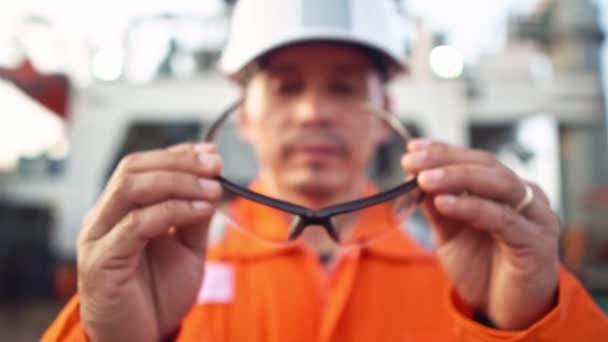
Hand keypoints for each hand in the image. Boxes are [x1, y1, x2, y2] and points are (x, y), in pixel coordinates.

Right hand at [77, 143, 222, 340]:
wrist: (141, 337)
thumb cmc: (159, 293)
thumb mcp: (186, 248)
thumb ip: (194, 216)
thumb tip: (213, 182)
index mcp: (122, 209)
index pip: (143, 165)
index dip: (178, 155)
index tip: (212, 153)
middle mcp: (104, 217)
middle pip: (133, 169)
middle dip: (179, 162)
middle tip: (215, 166)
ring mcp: (98, 236)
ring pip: (131, 188)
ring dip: (178, 182)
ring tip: (212, 189)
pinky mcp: (100, 260)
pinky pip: (136, 224)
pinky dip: (172, 211)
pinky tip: (200, 211)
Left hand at [402, 139, 559, 329]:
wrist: (504, 311)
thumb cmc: (482, 269)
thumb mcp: (450, 234)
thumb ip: (437, 206)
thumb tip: (414, 177)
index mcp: (504, 190)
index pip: (474, 160)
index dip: (443, 150)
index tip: (412, 147)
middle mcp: (524, 197)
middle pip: (486, 165)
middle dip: (445, 160)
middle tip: (412, 161)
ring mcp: (535, 217)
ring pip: (498, 184)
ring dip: (457, 178)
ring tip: (424, 179)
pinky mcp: (536, 242)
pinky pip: (502, 218)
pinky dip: (471, 207)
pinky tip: (444, 203)